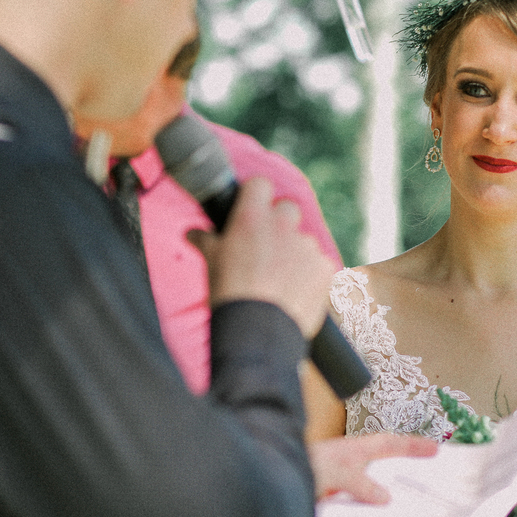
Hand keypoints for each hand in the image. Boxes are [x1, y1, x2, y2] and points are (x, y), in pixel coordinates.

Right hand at [189, 177, 333, 337]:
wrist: (257, 332)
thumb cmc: (229, 294)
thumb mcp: (211, 262)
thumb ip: (205, 240)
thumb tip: (191, 233)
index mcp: (252, 217)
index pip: (260, 184)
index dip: (255, 195)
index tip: (251, 208)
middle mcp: (283, 225)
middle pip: (287, 208)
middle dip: (279, 223)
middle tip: (265, 247)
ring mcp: (307, 245)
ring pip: (303, 239)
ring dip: (294, 252)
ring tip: (278, 279)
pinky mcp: (325, 266)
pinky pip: (318, 263)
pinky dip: (310, 273)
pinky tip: (295, 291)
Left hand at [309, 434, 436, 502]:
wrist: (271, 482)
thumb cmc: (302, 468)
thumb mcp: (335, 472)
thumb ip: (361, 483)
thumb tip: (386, 496)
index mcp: (353, 450)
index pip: (389, 444)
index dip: (413, 446)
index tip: (435, 448)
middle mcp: (349, 463)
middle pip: (383, 464)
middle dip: (405, 470)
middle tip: (430, 480)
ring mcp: (341, 481)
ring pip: (373, 486)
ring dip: (389, 494)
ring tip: (411, 508)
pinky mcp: (333, 498)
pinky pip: (359, 503)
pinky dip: (372, 510)